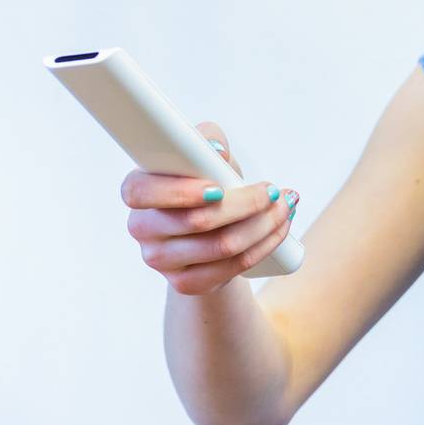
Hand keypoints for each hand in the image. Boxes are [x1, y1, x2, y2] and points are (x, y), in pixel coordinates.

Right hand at [120, 121, 298, 295]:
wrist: (208, 232)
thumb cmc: (205, 183)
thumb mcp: (205, 157)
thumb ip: (205, 142)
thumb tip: (216, 151)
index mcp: (138, 192)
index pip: (142, 191)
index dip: (179, 191)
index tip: (218, 188)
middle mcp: (142, 228)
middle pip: (196, 221)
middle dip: (245, 204)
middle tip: (273, 191)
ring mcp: (161, 260)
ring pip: (222, 246)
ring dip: (264, 224)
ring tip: (285, 205)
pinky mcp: (186, 282)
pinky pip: (235, 265)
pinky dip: (265, 244)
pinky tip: (280, 227)